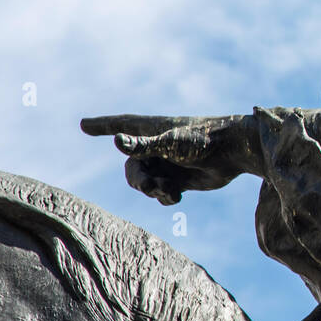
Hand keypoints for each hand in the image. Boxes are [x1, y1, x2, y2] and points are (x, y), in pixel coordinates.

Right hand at [81, 113, 259, 204]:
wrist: (236, 153)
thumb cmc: (205, 141)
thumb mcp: (171, 144)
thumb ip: (144, 146)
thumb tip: (117, 141)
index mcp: (153, 130)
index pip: (122, 125)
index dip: (103, 125)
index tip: (84, 124)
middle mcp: (158, 146)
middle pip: (131, 168)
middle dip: (137, 180)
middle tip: (150, 186)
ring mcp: (169, 163)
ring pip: (145, 183)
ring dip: (152, 190)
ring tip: (170, 192)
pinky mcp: (182, 178)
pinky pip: (161, 193)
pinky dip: (164, 197)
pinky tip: (177, 196)